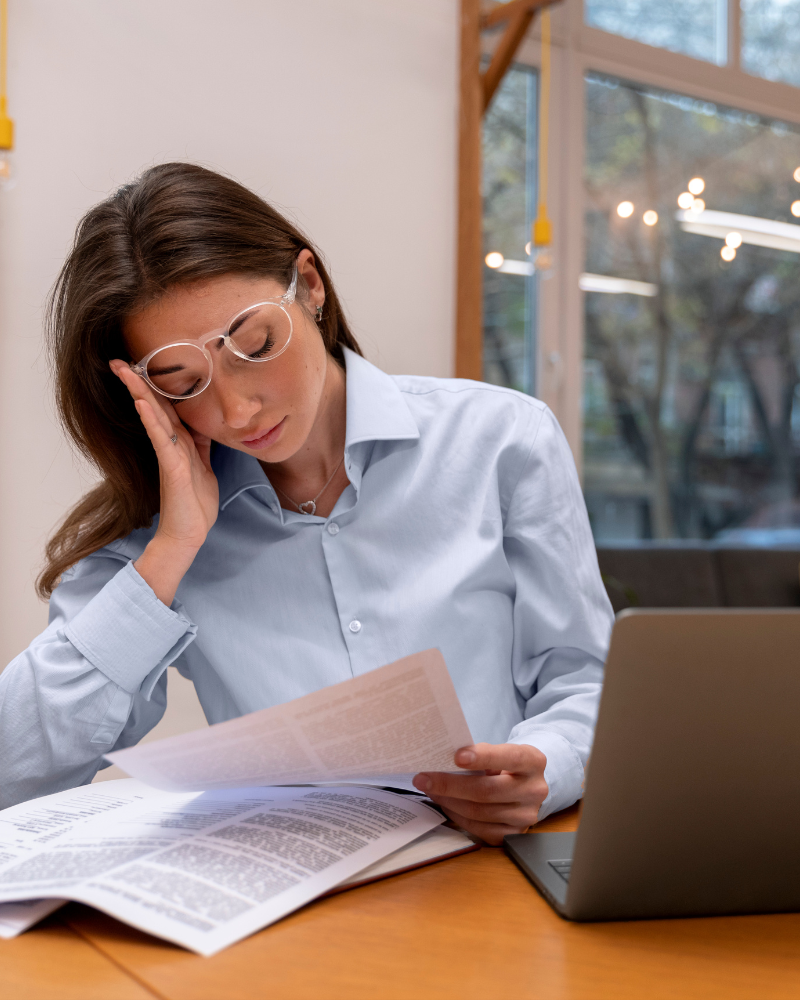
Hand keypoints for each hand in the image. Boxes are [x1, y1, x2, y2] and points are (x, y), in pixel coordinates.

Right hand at [110, 360, 219, 603]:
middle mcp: (171, 445)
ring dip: (141, 394)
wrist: (190, 535)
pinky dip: (152, 421)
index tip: (141, 364)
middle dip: (138, 383)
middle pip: (154, 408)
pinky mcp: (172, 469)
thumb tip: (203, 423)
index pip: (166, 408)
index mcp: (180, 443)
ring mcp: (170, 456)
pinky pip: (161, 441)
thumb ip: (200, 444)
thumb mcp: (204, 466)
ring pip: (155, 418)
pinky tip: (143, 404)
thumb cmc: (195, 503)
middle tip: (118, 361)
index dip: (154, 386)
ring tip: (126, 372)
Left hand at [412, 743, 547, 845]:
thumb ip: (481, 754)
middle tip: (424, 778)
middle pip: (487, 790)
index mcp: (533, 762)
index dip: (483, 757)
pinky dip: (457, 815)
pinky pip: (479, 828)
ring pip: (479, 812)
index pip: (508, 757)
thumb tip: (445, 761)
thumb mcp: (501, 751)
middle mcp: (534, 790)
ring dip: (449, 801)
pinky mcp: (513, 834)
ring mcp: (526, 816)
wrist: (527, 785)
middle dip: (450, 785)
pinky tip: (445, 803)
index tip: (456, 756)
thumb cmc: (506, 764)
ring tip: (430, 790)